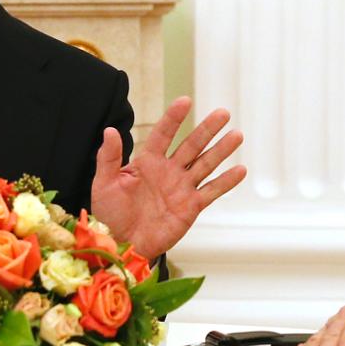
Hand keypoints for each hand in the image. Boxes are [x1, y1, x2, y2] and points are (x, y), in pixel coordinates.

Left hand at [90, 96, 245, 256]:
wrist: (122, 244)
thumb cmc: (110, 214)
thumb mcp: (104, 183)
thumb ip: (109, 157)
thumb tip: (110, 130)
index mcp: (147, 162)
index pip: (163, 134)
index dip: (174, 118)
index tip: (185, 101)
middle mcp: (168, 171)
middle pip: (191, 145)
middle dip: (207, 129)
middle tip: (223, 113)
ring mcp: (181, 188)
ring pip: (205, 164)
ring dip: (221, 150)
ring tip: (237, 135)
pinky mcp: (191, 207)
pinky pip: (211, 191)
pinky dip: (226, 182)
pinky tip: (240, 170)